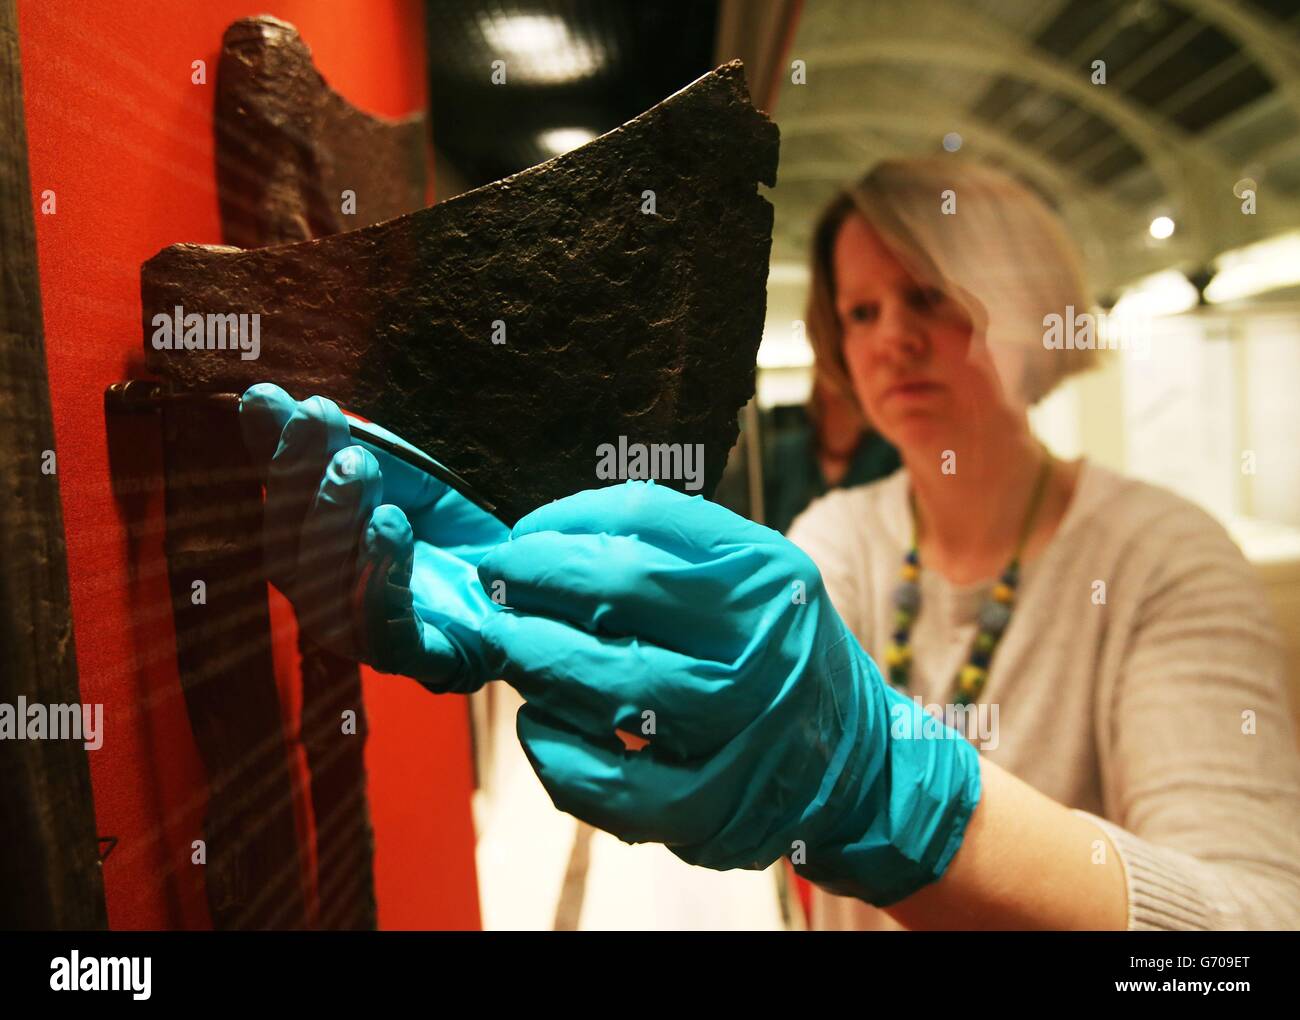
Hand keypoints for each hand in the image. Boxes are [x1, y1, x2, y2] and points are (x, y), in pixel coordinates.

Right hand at [239, 383, 507, 692]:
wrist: (535, 567)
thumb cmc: (454, 523)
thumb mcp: (398, 470)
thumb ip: (333, 442)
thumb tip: (260, 394)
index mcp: (313, 557)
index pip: (279, 510)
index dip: (270, 457)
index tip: (271, 399)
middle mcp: (330, 605)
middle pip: (292, 557)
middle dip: (303, 489)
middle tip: (334, 440)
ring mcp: (373, 640)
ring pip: (330, 595)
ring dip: (337, 524)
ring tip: (359, 471)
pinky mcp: (426, 661)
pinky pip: (389, 633)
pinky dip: (381, 576)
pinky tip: (389, 526)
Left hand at [476, 480, 981, 904]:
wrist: (860, 769)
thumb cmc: (780, 658)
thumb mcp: (757, 580)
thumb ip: (671, 553)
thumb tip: (550, 539)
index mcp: (768, 577)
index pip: (643, 520)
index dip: (563, 521)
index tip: (523, 534)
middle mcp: (761, 648)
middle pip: (618, 590)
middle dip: (534, 578)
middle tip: (495, 579)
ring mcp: (739, 735)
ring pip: (607, 682)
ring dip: (534, 656)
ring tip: (508, 642)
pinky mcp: (710, 810)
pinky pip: (606, 782)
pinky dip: (554, 749)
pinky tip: (539, 723)